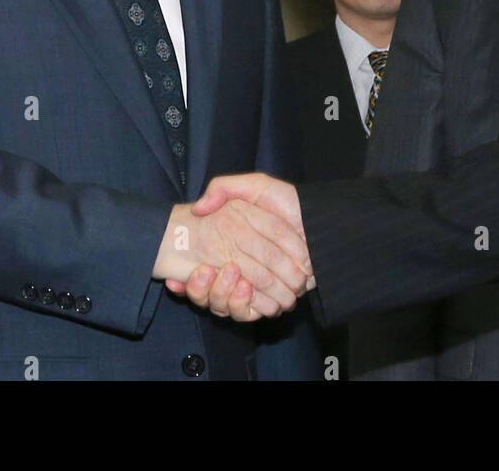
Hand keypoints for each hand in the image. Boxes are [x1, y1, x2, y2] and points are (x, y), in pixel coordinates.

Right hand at [153, 196, 309, 318]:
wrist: (325, 225)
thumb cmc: (290, 204)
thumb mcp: (256, 186)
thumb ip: (224, 189)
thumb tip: (197, 208)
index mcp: (231, 247)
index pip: (201, 270)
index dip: (189, 275)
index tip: (174, 277)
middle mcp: (238, 271)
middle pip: (209, 291)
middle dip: (202, 288)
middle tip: (203, 272)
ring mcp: (254, 288)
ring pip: (225, 305)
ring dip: (222, 295)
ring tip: (230, 275)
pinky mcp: (269, 301)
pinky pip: (248, 312)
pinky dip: (243, 305)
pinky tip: (244, 289)